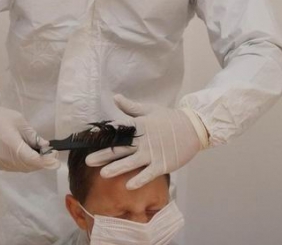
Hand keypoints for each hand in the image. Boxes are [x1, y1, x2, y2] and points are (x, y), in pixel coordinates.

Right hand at [0, 103, 59, 171]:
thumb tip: (46, 146)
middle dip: (42, 162)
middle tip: (50, 154)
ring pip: (22, 169)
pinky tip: (25, 155)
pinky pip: (14, 168)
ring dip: (33, 164)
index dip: (47, 161)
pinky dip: (23, 164)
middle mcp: (6, 159)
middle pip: (29, 166)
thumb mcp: (19, 122)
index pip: (34, 160)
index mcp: (12, 146)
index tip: (56, 158)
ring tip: (38, 153)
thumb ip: (33, 136)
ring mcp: (0, 164)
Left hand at [85, 94, 202, 189]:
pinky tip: (128, 186)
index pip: (118, 129)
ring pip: (131, 163)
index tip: (90, 137)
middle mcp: (143, 141)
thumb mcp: (150, 110)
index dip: (104, 133)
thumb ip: (131, 107)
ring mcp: (153, 154)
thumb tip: (115, 97)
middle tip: (88, 160)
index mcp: (139, 125)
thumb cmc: (170, 118)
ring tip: (103, 174)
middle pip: (120, 148)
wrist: (193, 128)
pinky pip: (148, 174)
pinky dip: (139, 180)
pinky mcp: (162, 165)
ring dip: (116, 168)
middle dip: (103, 154)